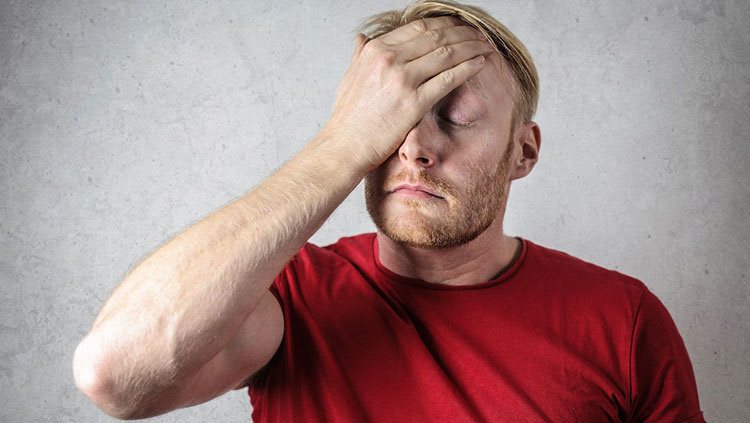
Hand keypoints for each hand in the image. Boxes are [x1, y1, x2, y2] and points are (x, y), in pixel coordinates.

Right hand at [322, 17, 493, 171]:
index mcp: (375, 50)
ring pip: (447, 54)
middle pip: (437, 36)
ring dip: (471, 47)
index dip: (445, 24)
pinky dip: (468, 68)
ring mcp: (402, 80)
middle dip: (463, 32)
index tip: (459, 26)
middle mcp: (389, 60)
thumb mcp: (349, 76)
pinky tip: (480, 64)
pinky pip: (449, 79)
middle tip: (479, 34)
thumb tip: (362, 38)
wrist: (344, 146)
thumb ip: (360, 54)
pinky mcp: (413, 103)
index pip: (418, 27)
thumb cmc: (348, 116)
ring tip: (485, 46)